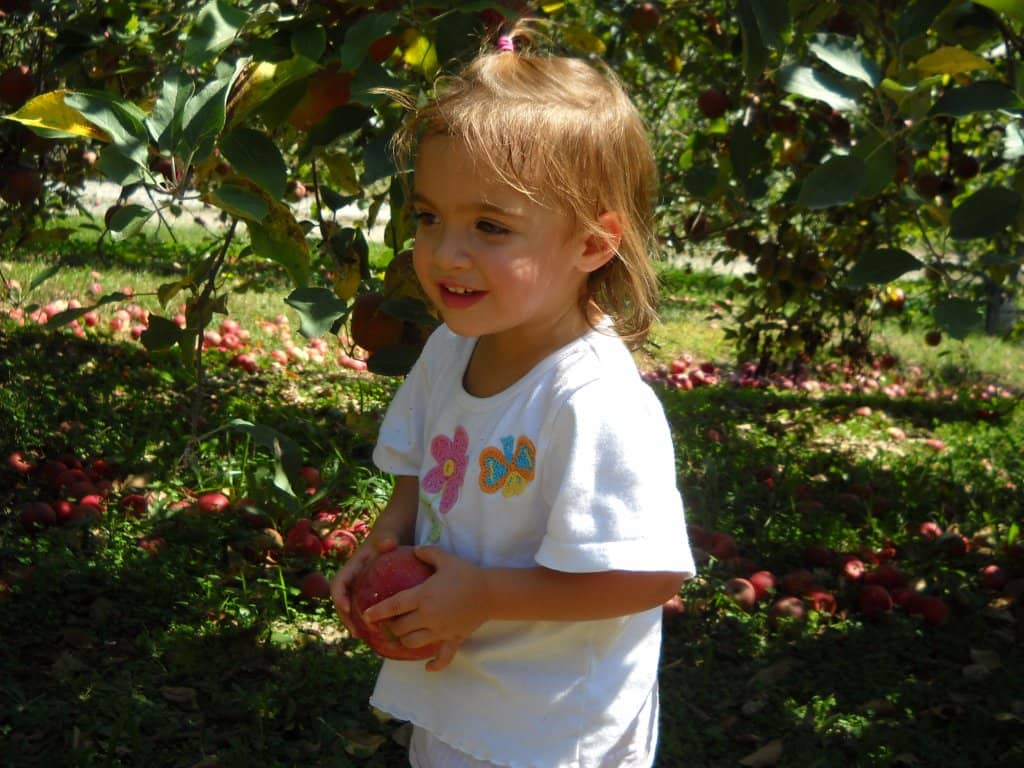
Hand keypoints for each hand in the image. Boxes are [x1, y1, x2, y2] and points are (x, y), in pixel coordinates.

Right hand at [330, 533, 398, 637]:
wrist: (393, 536)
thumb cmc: (389, 535)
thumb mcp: (388, 534)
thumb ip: (387, 538)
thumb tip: (387, 543)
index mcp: (352, 567)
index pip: (338, 583)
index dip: (339, 597)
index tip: (348, 609)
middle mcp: (352, 579)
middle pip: (341, 601)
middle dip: (345, 618)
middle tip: (356, 633)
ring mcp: (359, 586)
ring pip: (350, 608)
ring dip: (354, 623)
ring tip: (363, 638)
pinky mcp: (369, 592)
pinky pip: (363, 608)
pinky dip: (366, 620)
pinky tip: (378, 633)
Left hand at [362, 546, 488, 670]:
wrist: (490, 592)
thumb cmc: (466, 573)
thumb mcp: (445, 558)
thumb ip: (427, 552)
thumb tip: (413, 549)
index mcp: (423, 596)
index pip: (394, 606)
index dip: (378, 612)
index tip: (366, 615)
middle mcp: (429, 616)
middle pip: (400, 628)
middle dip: (390, 627)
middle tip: (388, 623)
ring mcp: (440, 630)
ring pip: (414, 643)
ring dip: (405, 642)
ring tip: (402, 636)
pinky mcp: (453, 639)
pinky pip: (442, 657)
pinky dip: (434, 664)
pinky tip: (427, 667)